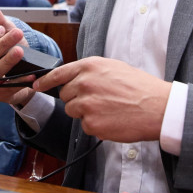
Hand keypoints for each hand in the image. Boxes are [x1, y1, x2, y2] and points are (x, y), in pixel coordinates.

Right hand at [0, 2, 35, 106]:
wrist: (24, 74)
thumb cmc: (11, 52)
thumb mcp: (7, 34)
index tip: (1, 29)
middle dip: (1, 45)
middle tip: (17, 34)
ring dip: (8, 62)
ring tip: (21, 51)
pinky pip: (7, 89)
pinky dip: (19, 80)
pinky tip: (29, 73)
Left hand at [33, 58, 169, 142]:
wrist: (157, 107)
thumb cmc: (139, 87)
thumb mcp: (113, 68)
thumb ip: (91, 71)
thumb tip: (75, 79)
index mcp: (89, 66)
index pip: (58, 73)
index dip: (45, 81)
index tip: (36, 86)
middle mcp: (84, 83)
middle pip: (65, 95)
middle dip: (77, 99)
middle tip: (99, 100)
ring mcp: (86, 104)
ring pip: (73, 111)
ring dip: (86, 113)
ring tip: (108, 109)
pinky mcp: (91, 123)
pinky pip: (85, 126)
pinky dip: (96, 125)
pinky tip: (112, 119)